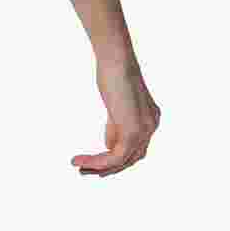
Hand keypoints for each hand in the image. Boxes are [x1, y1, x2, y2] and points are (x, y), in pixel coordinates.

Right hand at [71, 54, 157, 176]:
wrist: (116, 58)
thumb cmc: (112, 71)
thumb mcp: (115, 103)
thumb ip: (116, 124)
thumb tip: (109, 145)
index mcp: (150, 118)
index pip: (135, 147)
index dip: (116, 157)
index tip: (96, 162)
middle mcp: (151, 126)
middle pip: (131, 158)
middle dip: (108, 168)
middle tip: (86, 171)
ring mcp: (144, 130)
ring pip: (121, 161)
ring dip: (98, 167)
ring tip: (78, 167)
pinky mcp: (133, 132)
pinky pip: (114, 156)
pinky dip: (96, 162)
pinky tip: (81, 161)